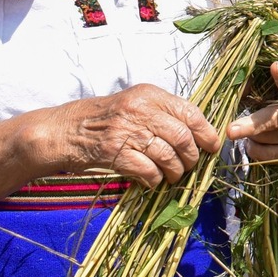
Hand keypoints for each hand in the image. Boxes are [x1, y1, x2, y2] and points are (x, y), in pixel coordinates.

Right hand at [35, 84, 220, 185]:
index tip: (212, 146)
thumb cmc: (104, 118)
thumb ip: (163, 113)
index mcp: (149, 95)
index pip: (190, 112)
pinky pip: (148, 170)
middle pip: (182, 137)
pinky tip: (152, 181)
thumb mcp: (134, 104)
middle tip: (189, 166)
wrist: (65, 130)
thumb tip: (198, 132)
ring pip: (168, 155)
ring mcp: (127, 131)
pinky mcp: (115, 152)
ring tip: (172, 176)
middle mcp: (140, 110)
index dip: (206, 132)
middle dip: (191, 157)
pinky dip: (155, 179)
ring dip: (175, 171)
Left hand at [227, 62, 277, 163]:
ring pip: (262, 137)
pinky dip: (253, 147)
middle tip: (230, 130)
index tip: (276, 66)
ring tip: (255, 128)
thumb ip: (258, 89)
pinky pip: (264, 152)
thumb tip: (235, 88)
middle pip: (273, 118)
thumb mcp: (273, 95)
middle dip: (251, 125)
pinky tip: (255, 142)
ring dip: (250, 134)